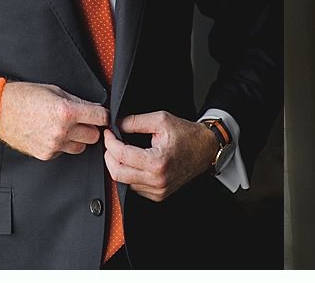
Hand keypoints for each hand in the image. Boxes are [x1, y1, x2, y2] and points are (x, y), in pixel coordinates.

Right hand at [0, 81, 107, 160]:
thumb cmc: (24, 96)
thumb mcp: (55, 91)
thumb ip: (77, 101)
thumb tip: (93, 109)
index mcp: (66, 111)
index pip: (100, 118)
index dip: (103, 115)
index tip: (101, 115)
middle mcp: (61, 131)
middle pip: (94, 136)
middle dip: (91, 128)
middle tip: (82, 120)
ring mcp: (53, 145)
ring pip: (81, 147)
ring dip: (78, 138)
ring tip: (66, 127)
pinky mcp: (45, 155)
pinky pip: (64, 152)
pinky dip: (63, 145)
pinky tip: (52, 133)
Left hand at [102, 111, 218, 201]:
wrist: (205, 149)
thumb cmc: (187, 134)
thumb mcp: (161, 120)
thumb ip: (136, 121)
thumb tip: (117, 125)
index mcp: (157, 162)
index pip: (122, 155)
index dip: (110, 143)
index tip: (108, 133)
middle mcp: (157, 181)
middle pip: (118, 173)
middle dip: (109, 156)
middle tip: (110, 142)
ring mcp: (157, 191)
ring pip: (124, 181)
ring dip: (119, 165)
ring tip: (123, 149)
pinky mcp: (158, 195)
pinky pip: (134, 186)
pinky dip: (130, 173)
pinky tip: (134, 161)